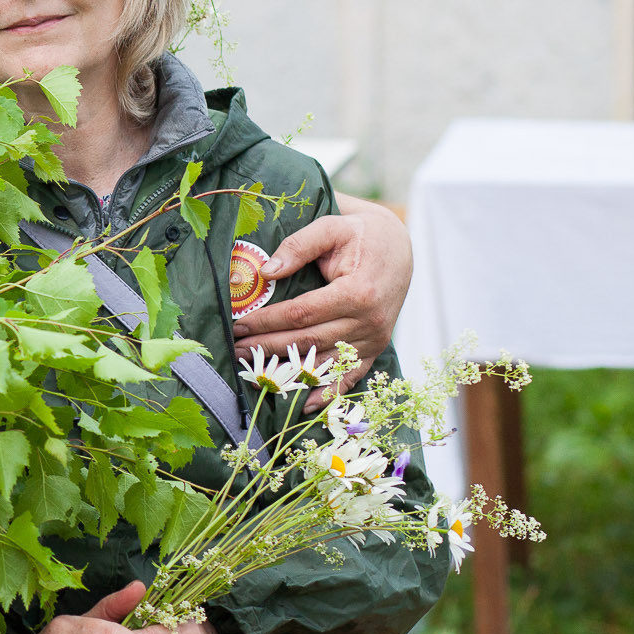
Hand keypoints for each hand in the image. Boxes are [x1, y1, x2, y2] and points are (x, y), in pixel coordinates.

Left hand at [233, 195, 411, 411]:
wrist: (399, 247)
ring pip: (323, 362)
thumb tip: (265, 272)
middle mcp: (368, 321)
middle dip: (266, 348)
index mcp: (357, 292)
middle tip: (234, 350)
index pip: (300, 314)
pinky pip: (350, 376)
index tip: (237, 325)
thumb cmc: (360, 235)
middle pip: (307, 342)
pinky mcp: (374, 348)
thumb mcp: (331, 227)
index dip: (266, 322)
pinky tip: (304, 405)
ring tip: (253, 372)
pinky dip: (328, 393)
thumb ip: (299, 246)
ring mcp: (373, 339)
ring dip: (287, 372)